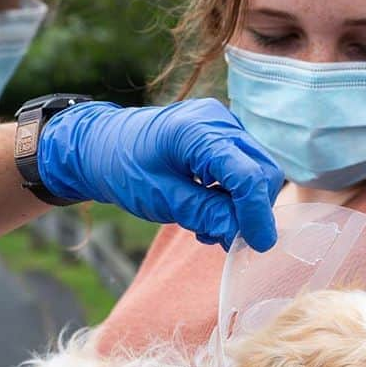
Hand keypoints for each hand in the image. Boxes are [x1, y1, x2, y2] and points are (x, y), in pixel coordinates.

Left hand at [37, 98, 282, 251]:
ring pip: (257, 171)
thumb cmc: (124, 168)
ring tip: (211, 229)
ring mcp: (223, 126)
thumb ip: (204, 214)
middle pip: (262, 171)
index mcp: (198, 131)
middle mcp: (219, 121)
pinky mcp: (223, 137)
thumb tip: (239, 234)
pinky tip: (212, 213)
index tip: (258, 245)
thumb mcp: (161, 199)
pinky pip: (243, 168)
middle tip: (228, 241)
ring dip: (243, 206)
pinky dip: (235, 195)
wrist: (103, 146)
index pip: (247, 175)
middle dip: (253, 210)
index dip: (256, 214)